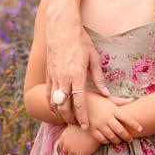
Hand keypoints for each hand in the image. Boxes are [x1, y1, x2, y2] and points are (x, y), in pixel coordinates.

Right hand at [45, 0, 108, 128]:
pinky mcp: (48, 74)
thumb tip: (106, 94)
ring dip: (61, 113)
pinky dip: (51, 104)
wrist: (61, 28)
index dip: (82, 116)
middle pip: (65, 106)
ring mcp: (53, 76)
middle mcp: (63, 78)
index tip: (85, 126)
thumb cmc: (80, 41)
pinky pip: (47, 94)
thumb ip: (99, 78)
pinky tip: (56, 109)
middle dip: (71, 118)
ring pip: (54, 102)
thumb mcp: (93, 58)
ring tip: (68, 120)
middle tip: (78, 126)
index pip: (79, 101)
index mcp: (76, 74)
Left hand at [59, 125, 98, 154]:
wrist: (96, 130)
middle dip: (69, 154)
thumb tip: (69, 140)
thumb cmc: (87, 126)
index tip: (67, 151)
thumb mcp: (74, 127)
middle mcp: (66, 144)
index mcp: (64, 136)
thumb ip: (69, 134)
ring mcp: (72, 151)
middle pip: (65, 153)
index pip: (61, 146)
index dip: (65, 149)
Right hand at [85, 92, 143, 144]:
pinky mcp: (91, 129)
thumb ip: (120, 101)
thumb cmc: (95, 99)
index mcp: (112, 109)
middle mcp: (107, 118)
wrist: (77, 101)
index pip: (127, 118)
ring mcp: (99, 124)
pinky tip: (108, 140)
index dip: (135, 124)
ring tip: (120, 141)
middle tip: (130, 139)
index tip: (141, 128)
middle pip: (120, 130)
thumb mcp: (108, 98)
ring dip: (117, 140)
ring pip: (112, 136)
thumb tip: (133, 100)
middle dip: (127, 136)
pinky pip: (101, 139)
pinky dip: (106, 141)